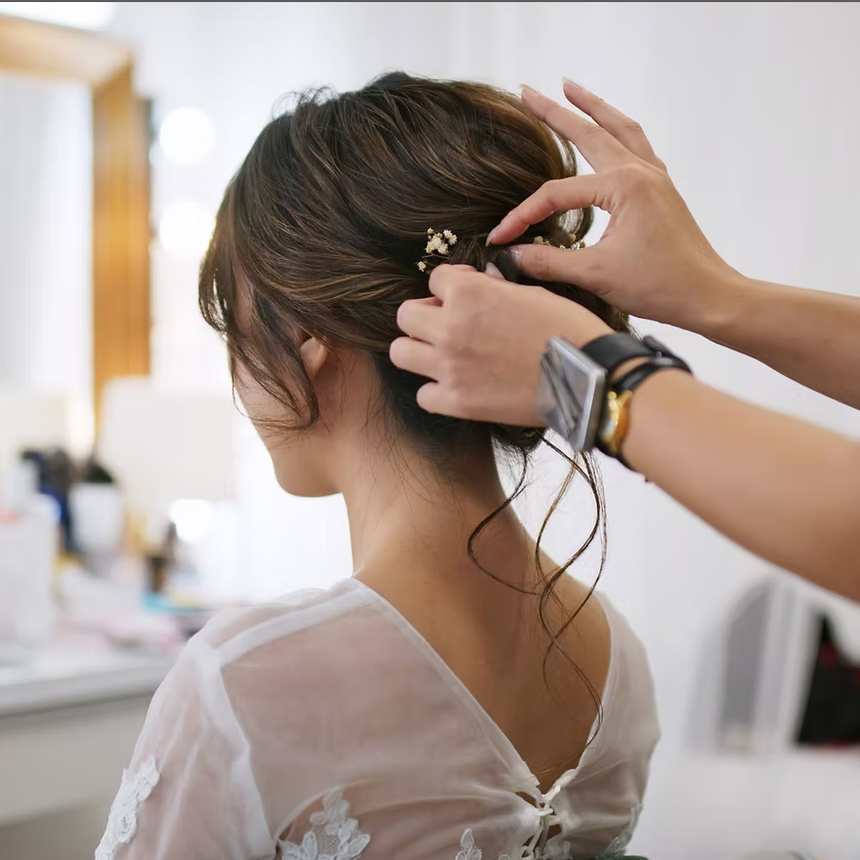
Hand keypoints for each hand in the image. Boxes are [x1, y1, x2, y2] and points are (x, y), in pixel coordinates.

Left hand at [390, 264, 611, 424]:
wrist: (586, 376)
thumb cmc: (567, 330)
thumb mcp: (532, 292)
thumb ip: (495, 287)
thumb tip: (481, 281)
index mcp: (469, 294)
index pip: (435, 279)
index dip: (452, 286)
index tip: (466, 295)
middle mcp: (450, 329)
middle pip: (405, 315)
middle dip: (424, 316)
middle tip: (446, 324)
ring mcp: (449, 368)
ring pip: (400, 353)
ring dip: (417, 350)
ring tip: (441, 354)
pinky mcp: (458, 402)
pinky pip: (423, 395)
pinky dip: (435, 391)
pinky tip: (455, 385)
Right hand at [488, 80, 743, 331]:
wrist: (706, 295)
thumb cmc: (660, 285)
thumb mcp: (595, 275)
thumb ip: (548, 261)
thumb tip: (511, 254)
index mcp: (623, 187)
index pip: (556, 194)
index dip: (523, 216)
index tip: (500, 237)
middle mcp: (640, 172)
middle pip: (589, 131)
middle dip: (555, 111)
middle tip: (527, 91)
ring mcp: (654, 178)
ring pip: (619, 128)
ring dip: (593, 107)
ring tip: (570, 87)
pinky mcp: (662, 190)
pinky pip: (637, 146)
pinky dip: (619, 130)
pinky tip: (610, 130)